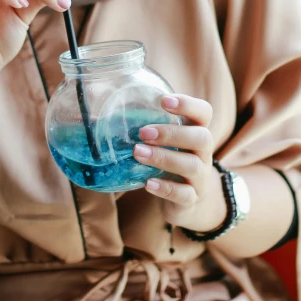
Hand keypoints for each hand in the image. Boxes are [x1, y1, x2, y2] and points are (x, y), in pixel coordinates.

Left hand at [133, 94, 225, 231]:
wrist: (184, 199)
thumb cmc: (168, 158)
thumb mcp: (162, 141)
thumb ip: (144, 125)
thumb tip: (96, 113)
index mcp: (196, 132)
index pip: (204, 112)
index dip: (188, 104)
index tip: (163, 101)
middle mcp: (203, 153)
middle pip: (202, 138)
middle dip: (172, 133)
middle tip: (143, 133)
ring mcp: (200, 177)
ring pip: (192, 166)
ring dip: (164, 158)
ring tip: (138, 153)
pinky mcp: (191, 199)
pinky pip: (184, 194)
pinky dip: (166, 188)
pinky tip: (147, 183)